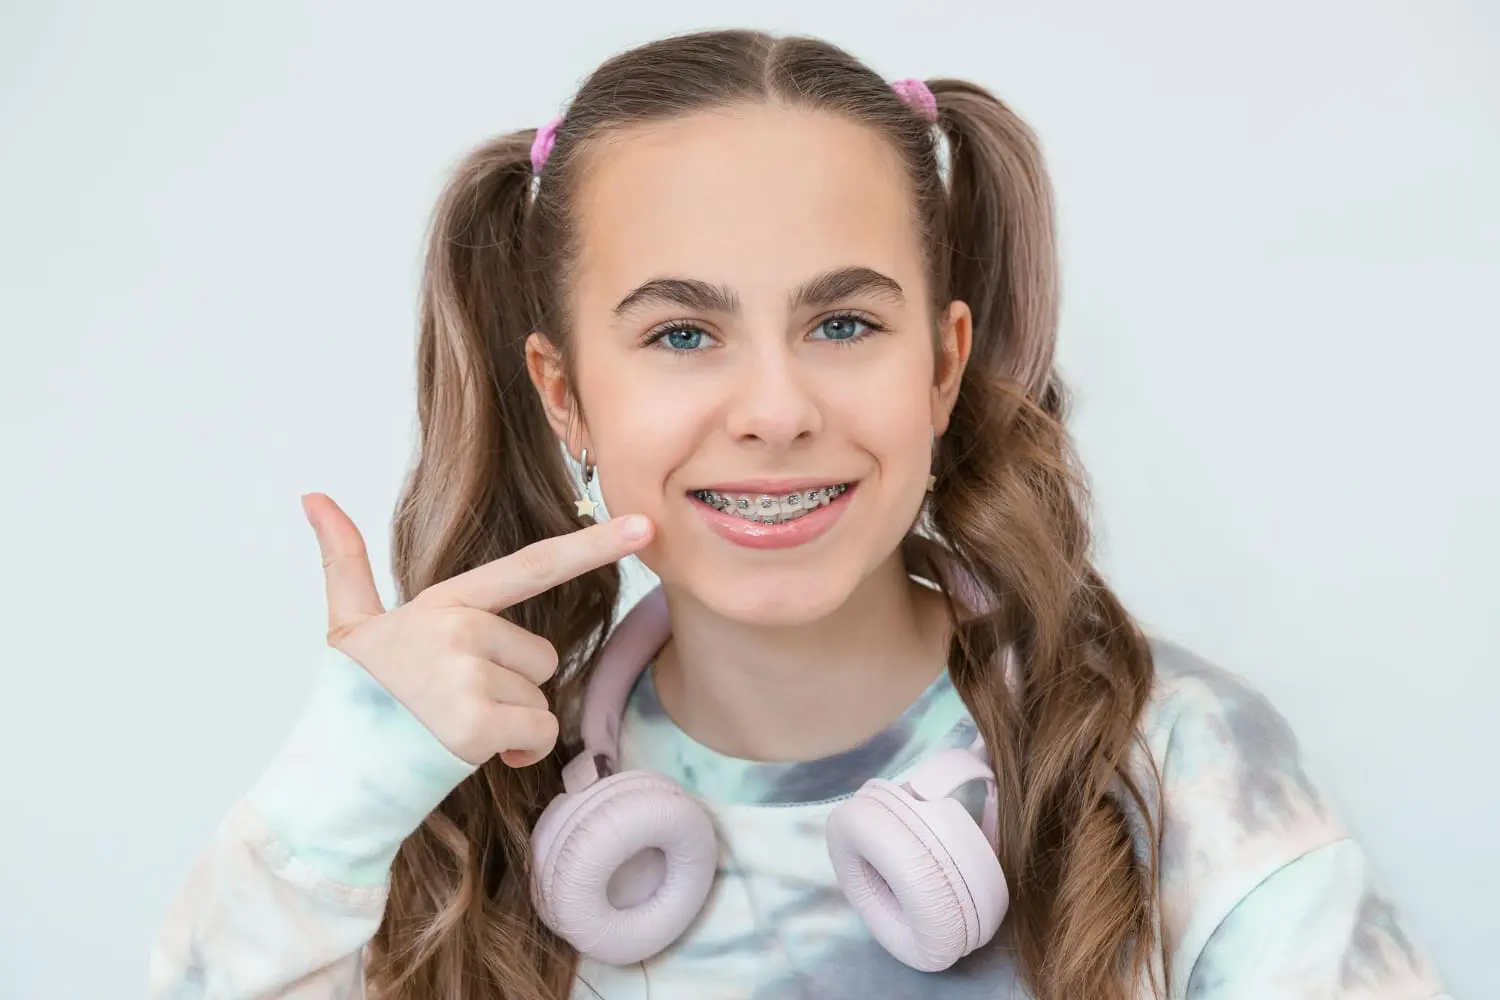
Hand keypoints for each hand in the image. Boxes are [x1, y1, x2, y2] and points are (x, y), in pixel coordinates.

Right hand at [301, 493, 652, 767]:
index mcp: (443, 603)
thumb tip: (313, 495)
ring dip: (511, 720)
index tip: (645, 527)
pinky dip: (517, 749)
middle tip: (454, 703)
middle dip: (513, 685)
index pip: (532, 566)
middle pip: (542, 656)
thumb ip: (344, 560)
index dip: (593, 545)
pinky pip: (537, 730)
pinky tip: (470, 752)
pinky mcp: (476, 725)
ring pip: (541, 695)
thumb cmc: (350, 701)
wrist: (330, 776)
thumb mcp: (349, 625)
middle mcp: (459, 630)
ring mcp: (467, 676)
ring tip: (451, 727)